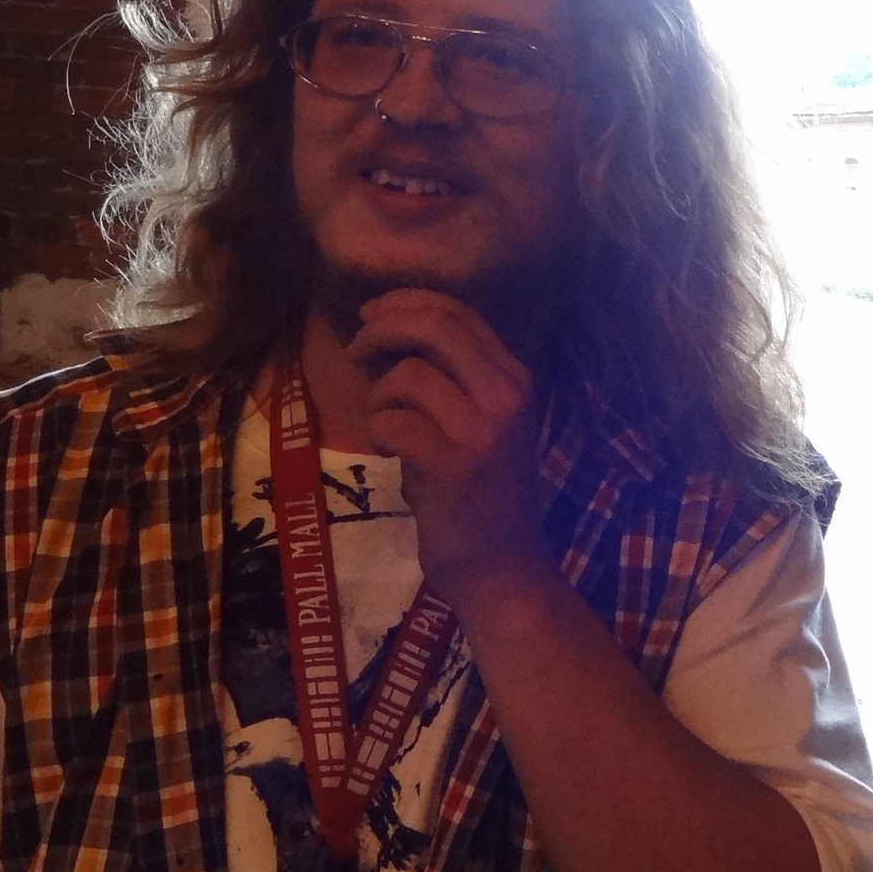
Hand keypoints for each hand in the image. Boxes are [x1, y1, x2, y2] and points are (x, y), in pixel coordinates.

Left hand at [349, 290, 554, 602]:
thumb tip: (389, 332)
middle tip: (356, 348)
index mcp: (516, 379)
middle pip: (436, 325)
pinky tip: (390, 452)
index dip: (406, 302)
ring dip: (379, 396)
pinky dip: (378, 431)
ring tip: (386, 426)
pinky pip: (393, 421)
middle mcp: (507, 396)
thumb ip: (452, 377)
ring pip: (408, 376)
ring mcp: (483, 430)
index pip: (458, 313)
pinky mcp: (454, 465)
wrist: (502, 568)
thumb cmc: (483, 497)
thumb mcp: (481, 424)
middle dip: (383, 327)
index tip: (372, 314)